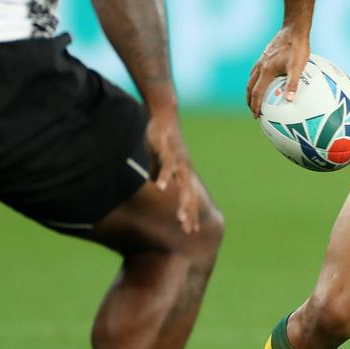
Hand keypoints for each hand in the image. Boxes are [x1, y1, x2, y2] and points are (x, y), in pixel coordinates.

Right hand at [146, 119, 200, 233]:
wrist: (164, 117)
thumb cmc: (162, 141)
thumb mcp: (162, 162)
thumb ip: (161, 176)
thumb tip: (157, 189)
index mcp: (182, 173)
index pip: (189, 196)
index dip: (191, 213)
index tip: (192, 231)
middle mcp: (184, 169)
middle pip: (189, 195)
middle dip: (189, 213)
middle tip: (189, 231)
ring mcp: (178, 160)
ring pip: (182, 184)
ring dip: (182, 201)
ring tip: (180, 218)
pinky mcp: (168, 150)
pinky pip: (167, 166)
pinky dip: (164, 177)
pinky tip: (161, 188)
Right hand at [245, 26, 309, 116]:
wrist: (293, 29)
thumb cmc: (297, 48)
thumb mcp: (298, 67)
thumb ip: (293, 83)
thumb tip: (289, 100)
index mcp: (266, 71)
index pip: (257, 92)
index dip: (255, 105)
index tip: (256, 116)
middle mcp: (261, 66)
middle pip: (250, 87)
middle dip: (250, 100)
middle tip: (253, 112)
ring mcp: (262, 60)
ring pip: (251, 78)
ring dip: (251, 90)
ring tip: (254, 99)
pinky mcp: (265, 55)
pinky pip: (256, 71)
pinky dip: (255, 80)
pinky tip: (263, 81)